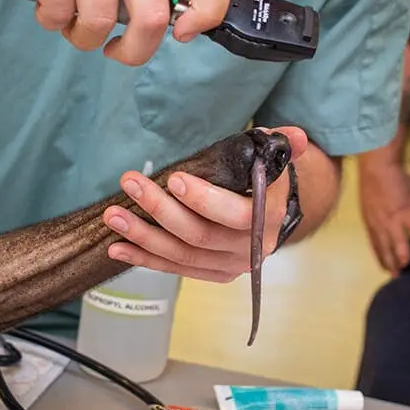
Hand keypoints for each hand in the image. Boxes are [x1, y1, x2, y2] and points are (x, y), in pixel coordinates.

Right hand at [0, 0, 231, 65]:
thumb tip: (167, 16)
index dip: (206, 14)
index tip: (182, 32)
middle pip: (154, 16)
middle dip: (134, 51)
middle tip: (117, 50)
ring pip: (100, 21)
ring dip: (81, 35)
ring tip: (70, 20)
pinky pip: (58, 11)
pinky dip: (50, 19)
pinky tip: (46, 2)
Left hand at [102, 127, 307, 281]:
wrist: (271, 213)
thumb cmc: (265, 180)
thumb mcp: (276, 159)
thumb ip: (283, 145)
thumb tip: (297, 135)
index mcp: (267, 220)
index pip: (237, 215)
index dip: (205, 200)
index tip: (174, 179)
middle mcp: (249, 250)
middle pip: (199, 235)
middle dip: (160, 209)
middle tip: (131, 183)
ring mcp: (228, 266)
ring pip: (180, 254)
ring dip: (143, 236)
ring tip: (113, 216)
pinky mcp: (210, 273)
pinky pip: (173, 268)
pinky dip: (143, 258)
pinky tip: (117, 248)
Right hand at [358, 158, 409, 275]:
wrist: (376, 170)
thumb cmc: (401, 179)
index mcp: (407, 213)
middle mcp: (392, 222)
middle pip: (399, 249)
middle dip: (406, 263)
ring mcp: (378, 225)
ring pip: (384, 251)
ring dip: (391, 265)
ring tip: (397, 277)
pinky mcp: (369, 225)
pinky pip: (374, 245)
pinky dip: (380, 257)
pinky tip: (385, 267)